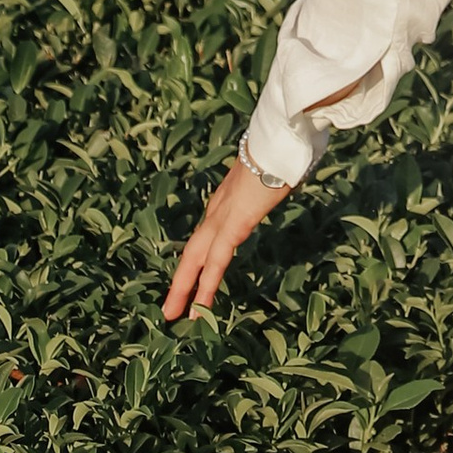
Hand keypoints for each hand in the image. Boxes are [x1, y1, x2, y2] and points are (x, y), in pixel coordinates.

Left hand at [163, 156, 292, 321]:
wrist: (280, 138)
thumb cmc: (282, 150)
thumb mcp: (274, 171)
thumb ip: (271, 179)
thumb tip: (282, 177)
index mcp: (227, 197)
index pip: (207, 235)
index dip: (198, 258)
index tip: (191, 277)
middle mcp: (219, 207)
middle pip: (194, 250)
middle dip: (182, 281)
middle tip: (170, 309)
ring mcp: (223, 215)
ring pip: (197, 258)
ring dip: (184, 288)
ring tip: (174, 315)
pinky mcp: (234, 223)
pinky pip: (217, 261)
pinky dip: (205, 286)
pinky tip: (198, 308)